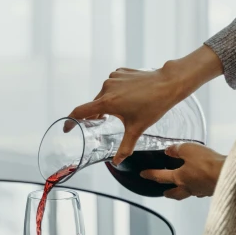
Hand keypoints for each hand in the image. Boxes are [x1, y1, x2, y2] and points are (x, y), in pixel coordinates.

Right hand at [65, 45, 222, 165]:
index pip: (80, 111)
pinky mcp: (120, 72)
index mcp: (107, 102)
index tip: (67, 128)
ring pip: (104, 94)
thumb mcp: (137, 129)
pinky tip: (129, 96)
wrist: (168, 83)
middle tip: (105, 122)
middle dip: (97, 114)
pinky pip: (113, 84)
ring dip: (109, 103)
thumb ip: (125, 147)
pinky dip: (116, 92)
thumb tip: (116, 162)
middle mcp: (107, 88)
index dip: (70, 121)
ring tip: (124, 109)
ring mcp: (113, 78)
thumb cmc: (153, 106)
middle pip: (95, 105)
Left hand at [139, 143, 225, 199]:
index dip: (150, 174)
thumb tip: (169, 151)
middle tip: (164, 192)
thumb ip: (177, 150)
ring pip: (188, 194)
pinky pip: (201, 192)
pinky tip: (200, 186)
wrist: (228, 173)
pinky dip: (197, 189)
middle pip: (174, 193)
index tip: (143, 174)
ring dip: (182, 192)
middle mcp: (189, 187)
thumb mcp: (188, 149)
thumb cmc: (208, 163)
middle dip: (168, 192)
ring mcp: (201, 191)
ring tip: (182, 189)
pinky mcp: (212, 190)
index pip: (160, 176)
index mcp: (179, 177)